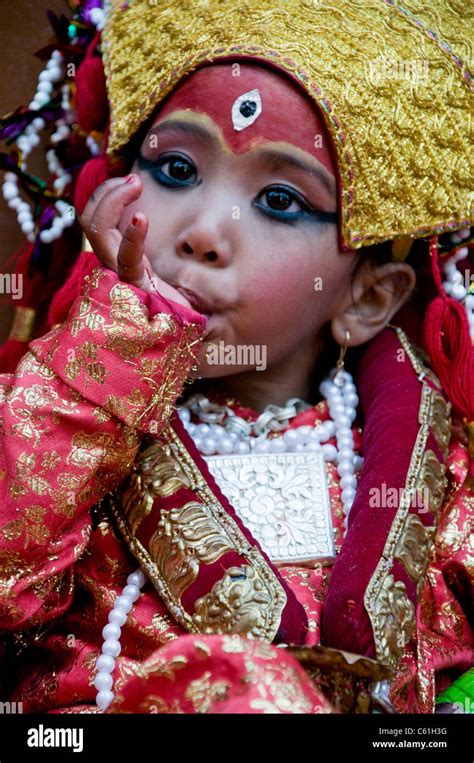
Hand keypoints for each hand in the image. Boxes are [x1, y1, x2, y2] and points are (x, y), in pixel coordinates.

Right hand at [79, 174, 191, 307]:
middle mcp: (116, 265)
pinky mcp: (137, 287)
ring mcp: (123, 276)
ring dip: (110, 199)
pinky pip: (125, 258)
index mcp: (122, 259)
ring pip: (97, 231)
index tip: (134, 181)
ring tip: (136, 184)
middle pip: (90, 221)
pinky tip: (142, 219)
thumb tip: (177, 226)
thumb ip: (174, 255)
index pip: (96, 222)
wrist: (193, 334)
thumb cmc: (184, 306)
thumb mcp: (176, 269)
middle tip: (134, 181)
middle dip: (105, 192)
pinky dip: (131, 237)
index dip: (105, 196)